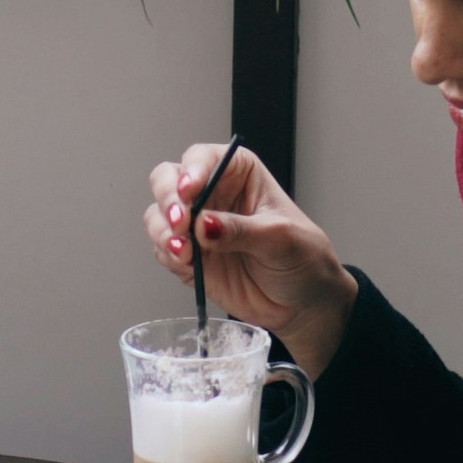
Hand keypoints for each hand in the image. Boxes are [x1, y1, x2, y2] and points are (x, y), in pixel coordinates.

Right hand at [141, 145, 355, 374]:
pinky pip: (163, 250)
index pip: (203, 159)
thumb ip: (241, 230)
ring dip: (162, 231)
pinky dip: (167, 255)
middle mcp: (212, 195)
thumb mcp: (281, 238)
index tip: (189, 192)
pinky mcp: (190, 258)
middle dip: (167, 199)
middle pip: (168, 180)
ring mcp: (197, 227)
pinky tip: (186, 264)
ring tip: (184, 251)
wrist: (304, 303)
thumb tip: (204, 224)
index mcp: (238, 174)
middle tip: (179, 222)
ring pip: (158, 215)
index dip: (191, 171)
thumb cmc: (303, 258)